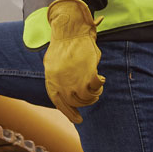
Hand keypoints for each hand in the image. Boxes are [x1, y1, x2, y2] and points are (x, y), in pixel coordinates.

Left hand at [42, 0, 104, 122]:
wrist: (70, 31)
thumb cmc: (63, 44)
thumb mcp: (53, 63)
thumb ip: (57, 78)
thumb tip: (63, 91)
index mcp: (51, 81)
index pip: (60, 104)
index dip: (69, 113)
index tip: (78, 120)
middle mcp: (61, 84)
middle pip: (74, 103)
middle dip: (84, 103)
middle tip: (92, 97)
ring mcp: (74, 81)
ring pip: (86, 98)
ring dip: (93, 95)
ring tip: (97, 87)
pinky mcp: (87, 75)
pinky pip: (95, 89)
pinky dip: (99, 86)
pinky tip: (101, 79)